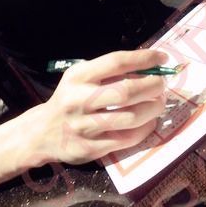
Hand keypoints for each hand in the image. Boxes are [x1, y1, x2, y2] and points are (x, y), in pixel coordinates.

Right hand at [38, 49, 167, 164]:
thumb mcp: (80, 78)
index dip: (143, 59)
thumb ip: (109, 72)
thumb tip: (149, 67)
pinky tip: (149, 122)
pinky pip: (127, 139)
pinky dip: (144, 129)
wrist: (42, 133)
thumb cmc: (70, 99)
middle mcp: (78, 100)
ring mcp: (84, 126)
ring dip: (152, 109)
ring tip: (159, 103)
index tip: (162, 58)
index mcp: (77, 76)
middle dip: (152, 86)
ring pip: (130, 118)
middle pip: (126, 91)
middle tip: (162, 85)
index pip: (116, 62)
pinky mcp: (90, 148)